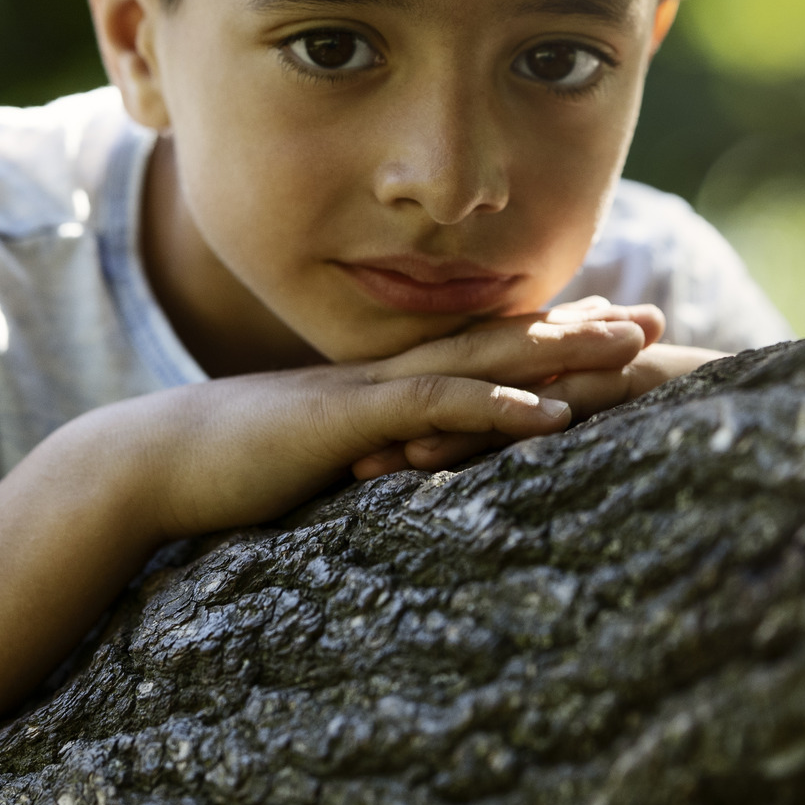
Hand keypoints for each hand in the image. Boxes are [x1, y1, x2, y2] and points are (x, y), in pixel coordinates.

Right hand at [89, 300, 658, 536]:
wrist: (148, 466)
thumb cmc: (225, 474)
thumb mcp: (315, 468)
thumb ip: (365, 465)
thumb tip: (400, 483)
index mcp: (383, 388)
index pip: (482, 352)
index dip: (550, 338)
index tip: (614, 327)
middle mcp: (387, 376)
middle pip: (501, 341)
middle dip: (580, 330)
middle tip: (656, 320)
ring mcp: (371, 393)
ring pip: (483, 360)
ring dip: (560, 353)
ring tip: (631, 348)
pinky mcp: (349, 423)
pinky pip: (435, 409)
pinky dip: (496, 406)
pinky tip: (550, 414)